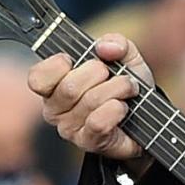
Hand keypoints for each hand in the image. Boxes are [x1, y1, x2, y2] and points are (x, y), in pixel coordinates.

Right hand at [28, 34, 152, 163]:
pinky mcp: (87, 142)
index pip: (37, 77)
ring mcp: (69, 128)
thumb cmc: (125, 86)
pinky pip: (98, 122)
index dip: (58, 64)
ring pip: (89, 101)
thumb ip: (117, 43)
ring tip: (127, 90)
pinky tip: (123, 108)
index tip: (76, 59)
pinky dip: (116, 109)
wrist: (147, 119)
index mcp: (53, 85)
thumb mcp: (125, 57)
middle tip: (114, 75)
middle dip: (100, 73)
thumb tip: (104, 47)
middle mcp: (55, 109)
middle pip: (69, 87)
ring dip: (117, 89)